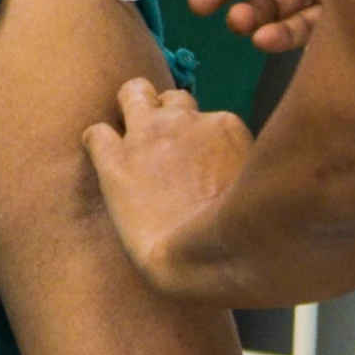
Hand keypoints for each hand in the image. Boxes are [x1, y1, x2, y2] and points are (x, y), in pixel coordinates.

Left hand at [82, 78, 253, 295]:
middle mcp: (185, 121)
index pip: (204, 117)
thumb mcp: (260, 189)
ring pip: (131, 93)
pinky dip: (97, 146)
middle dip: (164, 116)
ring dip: (130, 112)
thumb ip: (244, 172)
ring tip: (128, 145)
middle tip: (160, 149)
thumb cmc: (243, 240)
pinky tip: (105, 168)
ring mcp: (147, 136)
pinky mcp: (114, 161)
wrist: (206, 261)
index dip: (196, 141)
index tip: (193, 165)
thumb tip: (237, 182)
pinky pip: (95, 134)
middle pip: (171, 97)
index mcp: (224, 127)